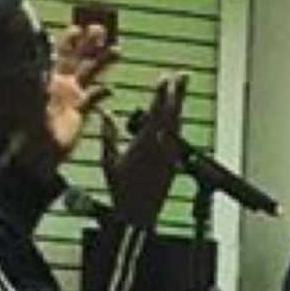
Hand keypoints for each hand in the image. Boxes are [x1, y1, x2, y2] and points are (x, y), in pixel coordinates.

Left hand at [42, 16, 118, 162]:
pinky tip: (110, 90)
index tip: (78, 28)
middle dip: (89, 43)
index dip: (68, 40)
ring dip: (104, 62)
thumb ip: (39, 80)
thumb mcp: (33, 99)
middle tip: (101, 28)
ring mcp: (72, 96)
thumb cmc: (31, 125)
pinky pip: (94, 99)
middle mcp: (61, 83)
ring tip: (118, 50)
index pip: (59, 52)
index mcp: (48, 76)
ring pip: (91, 74)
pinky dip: (102, 94)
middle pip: (78, 58)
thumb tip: (42, 63)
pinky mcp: (80, 112)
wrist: (38, 151)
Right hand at [101, 73, 189, 227]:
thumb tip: (105, 112)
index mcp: (146, 144)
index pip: (157, 112)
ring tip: (181, 89)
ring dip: (179, 106)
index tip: (166, 77)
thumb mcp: (109, 161)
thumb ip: (108, 135)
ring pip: (178, 125)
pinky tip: (176, 116)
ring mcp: (171, 156)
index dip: (163, 93)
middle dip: (178, 93)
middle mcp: (163, 148)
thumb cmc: (121, 190)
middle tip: (184, 75)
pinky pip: (178, 138)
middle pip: (174, 114)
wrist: (138, 214)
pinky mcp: (174, 163)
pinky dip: (177, 123)